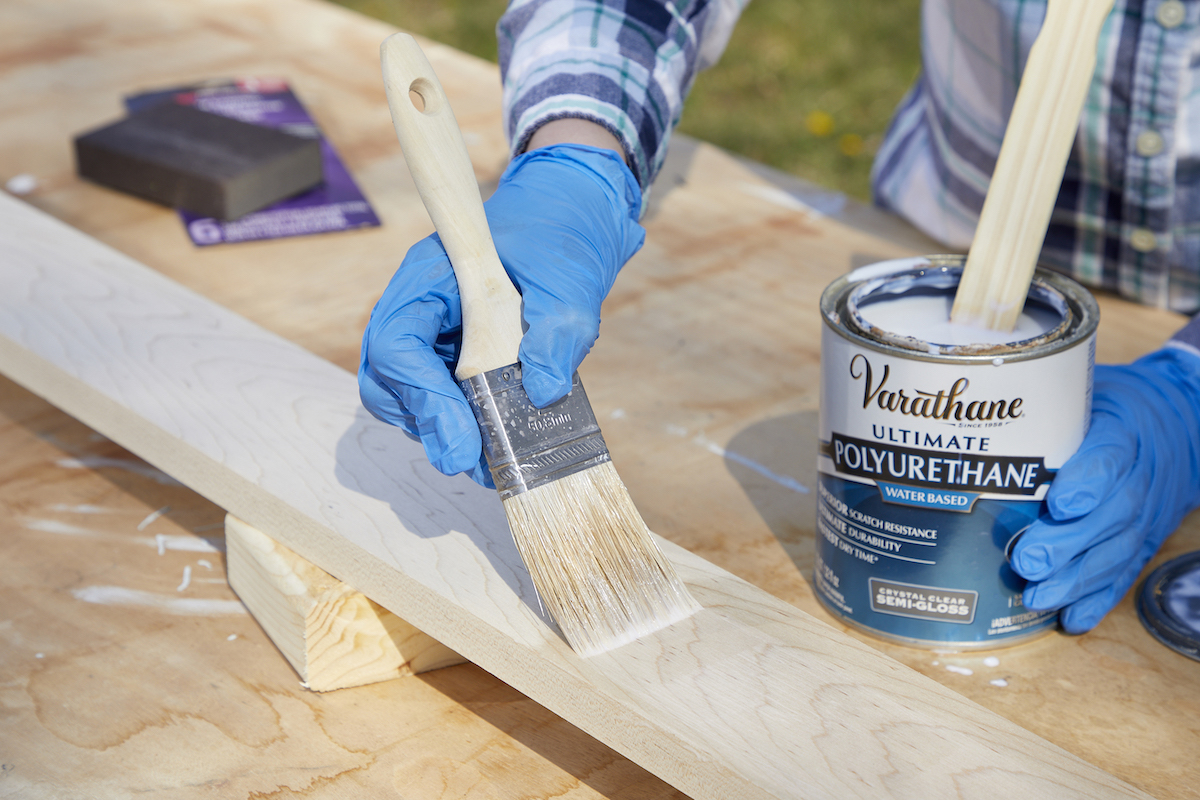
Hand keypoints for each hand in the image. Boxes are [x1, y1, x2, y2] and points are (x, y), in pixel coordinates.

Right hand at [359, 143, 644, 484]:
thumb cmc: (559, 241)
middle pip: (385, 378)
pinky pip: (436, 401)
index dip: (423, 396)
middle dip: (424, 422)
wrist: (570, 225)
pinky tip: (493, 442)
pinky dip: (458, 427)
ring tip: (488, 458)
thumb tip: (543, 392)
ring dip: (440, 430)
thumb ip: (557, 332)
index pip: (398, 341)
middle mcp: (418, 309)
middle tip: (471, 460)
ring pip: (404, 398)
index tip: (463, 440)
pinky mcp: (450, 360)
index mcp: (430, 276)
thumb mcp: (569, 280)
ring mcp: (431, 337)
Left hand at [1011, 346, 1199, 631]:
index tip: (1061, 503)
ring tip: (1037, 597)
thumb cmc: (1111, 407)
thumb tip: (972, 404)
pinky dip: (1097, 600)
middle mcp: (1139, 477)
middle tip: (1027, 561)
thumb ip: (1042, 398)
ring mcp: (1144, 515)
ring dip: (1076, 580)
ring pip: (1115, 551)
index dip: (1089, 482)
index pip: (1110, 456)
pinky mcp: (1143, 542)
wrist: (1178, 426)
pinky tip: (1071, 619)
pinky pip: (1123, 574)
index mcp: (1123, 432)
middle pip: (1111, 514)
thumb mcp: (1087, 389)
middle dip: (1068, 544)